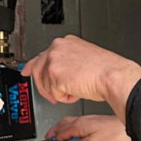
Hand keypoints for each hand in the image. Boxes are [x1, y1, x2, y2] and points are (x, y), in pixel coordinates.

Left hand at [22, 36, 140, 117]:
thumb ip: (70, 61)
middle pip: (37, 69)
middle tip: (53, 95)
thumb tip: (63, 73)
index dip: (33, 65)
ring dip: (59, 92)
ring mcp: (54, 61)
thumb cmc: (108, 70)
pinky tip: (77, 92)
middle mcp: (57, 48)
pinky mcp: (54, 75)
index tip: (27, 70)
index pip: (43, 54)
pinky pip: (53, 94)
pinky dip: (65, 98)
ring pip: (45, 84)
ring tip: (76, 90)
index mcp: (66, 42)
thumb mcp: (86, 57)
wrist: (113, 76)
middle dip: (44, 86)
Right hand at [45, 115, 135, 140]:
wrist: (132, 132)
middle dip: (55, 134)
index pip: (60, 132)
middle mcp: (84, 121)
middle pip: (63, 126)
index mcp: (80, 125)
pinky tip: (76, 139)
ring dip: (63, 133)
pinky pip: (79, 128)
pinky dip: (73, 133)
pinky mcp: (97, 126)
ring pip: (71, 125)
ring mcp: (91, 123)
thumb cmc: (116, 137)